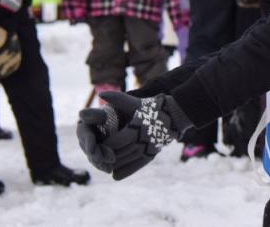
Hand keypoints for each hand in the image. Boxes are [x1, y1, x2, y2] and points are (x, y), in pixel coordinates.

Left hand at [77, 92, 191, 180]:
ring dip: (113, 165)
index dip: (103, 145)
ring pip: (125, 161)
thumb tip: (100, 93)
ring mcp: (147, 149)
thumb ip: (117, 98)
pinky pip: (136, 167)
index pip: (114, 142)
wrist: (174, 115)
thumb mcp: (134, 102)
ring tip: (103, 164)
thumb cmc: (151, 107)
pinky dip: (125, 172)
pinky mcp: (152, 154)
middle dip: (105, 156)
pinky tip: (115, 175)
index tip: (95, 144)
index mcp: (135, 128)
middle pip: (118, 154)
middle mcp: (141, 141)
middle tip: (95, 156)